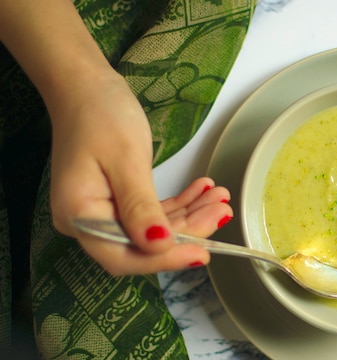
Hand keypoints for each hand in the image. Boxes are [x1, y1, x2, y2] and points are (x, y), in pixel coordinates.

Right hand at [49, 70, 232, 274]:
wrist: (84, 85)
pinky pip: (151, 213)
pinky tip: (202, 191)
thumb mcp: (126, 159)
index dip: (164, 260)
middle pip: (142, 245)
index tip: (201, 253)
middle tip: (220, 211)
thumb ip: (140, 207)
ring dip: (189, 216)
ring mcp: (103, 211)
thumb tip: (158, 246)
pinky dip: (179, 205)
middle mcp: (88, 221)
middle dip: (187, 233)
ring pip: (153, 230)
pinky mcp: (116, 201)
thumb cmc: (100, 114)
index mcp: (79, 214)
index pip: (123, 256)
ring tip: (219, 199)